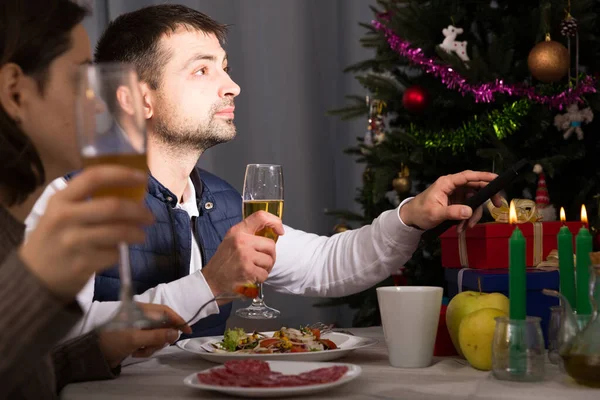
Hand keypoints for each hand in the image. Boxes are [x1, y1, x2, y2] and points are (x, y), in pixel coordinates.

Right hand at [20, 165, 153, 302]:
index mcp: (61, 199)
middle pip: (113, 207)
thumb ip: (88, 200)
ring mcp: (73, 242)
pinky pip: (113, 254)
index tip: (142, 178)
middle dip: (138, 211)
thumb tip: (131, 193)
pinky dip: (120, 251)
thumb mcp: (62, 212)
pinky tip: (118, 251)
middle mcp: (65, 217)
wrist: (33, 275)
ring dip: (137, 233)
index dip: (122, 175)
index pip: (94, 177)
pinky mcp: (82, 264)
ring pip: (118, 232)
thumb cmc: (55, 237)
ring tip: (141, 235)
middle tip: (149, 216)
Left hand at [98, 303, 191, 367]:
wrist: (95, 354)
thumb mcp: (135, 339)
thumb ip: (157, 335)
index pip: (165, 312)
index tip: (188, 330)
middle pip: (163, 325)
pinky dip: (146, 349)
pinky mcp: (137, 337)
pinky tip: (135, 353)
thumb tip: (176, 333)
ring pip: (158, 336)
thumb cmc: (113, 341)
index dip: (177, 320)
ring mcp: (139, 327)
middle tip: (154, 346)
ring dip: (152, 346)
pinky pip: (150, 342)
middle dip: (160, 338)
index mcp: (141, 309)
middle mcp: (142, 316)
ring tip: (140, 351)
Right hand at [202, 211, 283, 296]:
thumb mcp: (231, 240)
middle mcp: (242, 241)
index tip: (279, 230)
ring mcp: (245, 255)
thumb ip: (248, 234)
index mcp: (238, 231)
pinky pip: (265, 274)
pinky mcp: (248, 270)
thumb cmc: (223, 261)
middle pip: (270, 244)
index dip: (275, 221)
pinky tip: (251, 276)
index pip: (261, 217)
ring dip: (265, 267)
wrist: (211, 280)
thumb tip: (271, 232)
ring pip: (269, 260)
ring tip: (254, 269)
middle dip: (270, 255)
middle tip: (262, 260)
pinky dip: (260, 278)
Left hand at [399, 170, 502, 230]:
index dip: (483, 176)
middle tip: (497, 205)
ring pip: (473, 200)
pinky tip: (461, 227)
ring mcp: (455, 195)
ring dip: (473, 215)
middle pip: (475, 187)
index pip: (468, 176)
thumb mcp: (435, 213)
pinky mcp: (455, 203)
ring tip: (465, 227)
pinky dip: (467, 218)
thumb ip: (453, 212)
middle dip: (486, 197)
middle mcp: (452, 186)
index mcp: (447, 183)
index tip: (497, 178)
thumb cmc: (420, 212)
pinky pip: (467, 208)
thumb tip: (469, 211)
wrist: (411, 219)